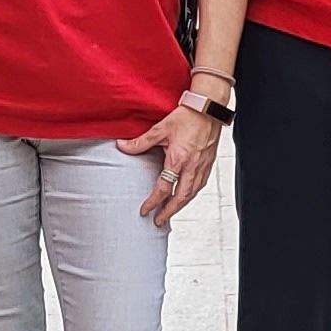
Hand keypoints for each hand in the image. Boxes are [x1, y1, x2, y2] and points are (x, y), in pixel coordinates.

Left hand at [124, 104, 223, 225]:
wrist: (208, 109)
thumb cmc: (187, 117)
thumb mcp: (160, 128)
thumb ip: (140, 141)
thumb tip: (122, 146)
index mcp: (178, 159)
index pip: (164, 188)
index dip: (153, 202)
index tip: (144, 210)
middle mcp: (192, 167)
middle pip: (180, 198)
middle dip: (169, 212)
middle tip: (159, 221)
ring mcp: (202, 166)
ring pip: (192, 194)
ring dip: (180, 206)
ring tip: (170, 212)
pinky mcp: (208, 163)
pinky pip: (200, 185)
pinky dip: (191, 194)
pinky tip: (186, 196)